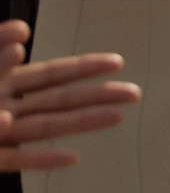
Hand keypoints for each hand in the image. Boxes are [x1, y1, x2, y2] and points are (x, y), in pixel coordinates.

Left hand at [1, 20, 138, 170]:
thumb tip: (23, 32)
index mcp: (1, 82)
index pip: (50, 74)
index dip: (83, 68)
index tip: (117, 62)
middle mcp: (6, 106)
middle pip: (58, 100)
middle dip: (96, 95)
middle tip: (134, 93)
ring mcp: (0, 134)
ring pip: (45, 127)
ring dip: (81, 122)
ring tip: (118, 117)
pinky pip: (15, 160)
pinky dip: (42, 159)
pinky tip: (73, 158)